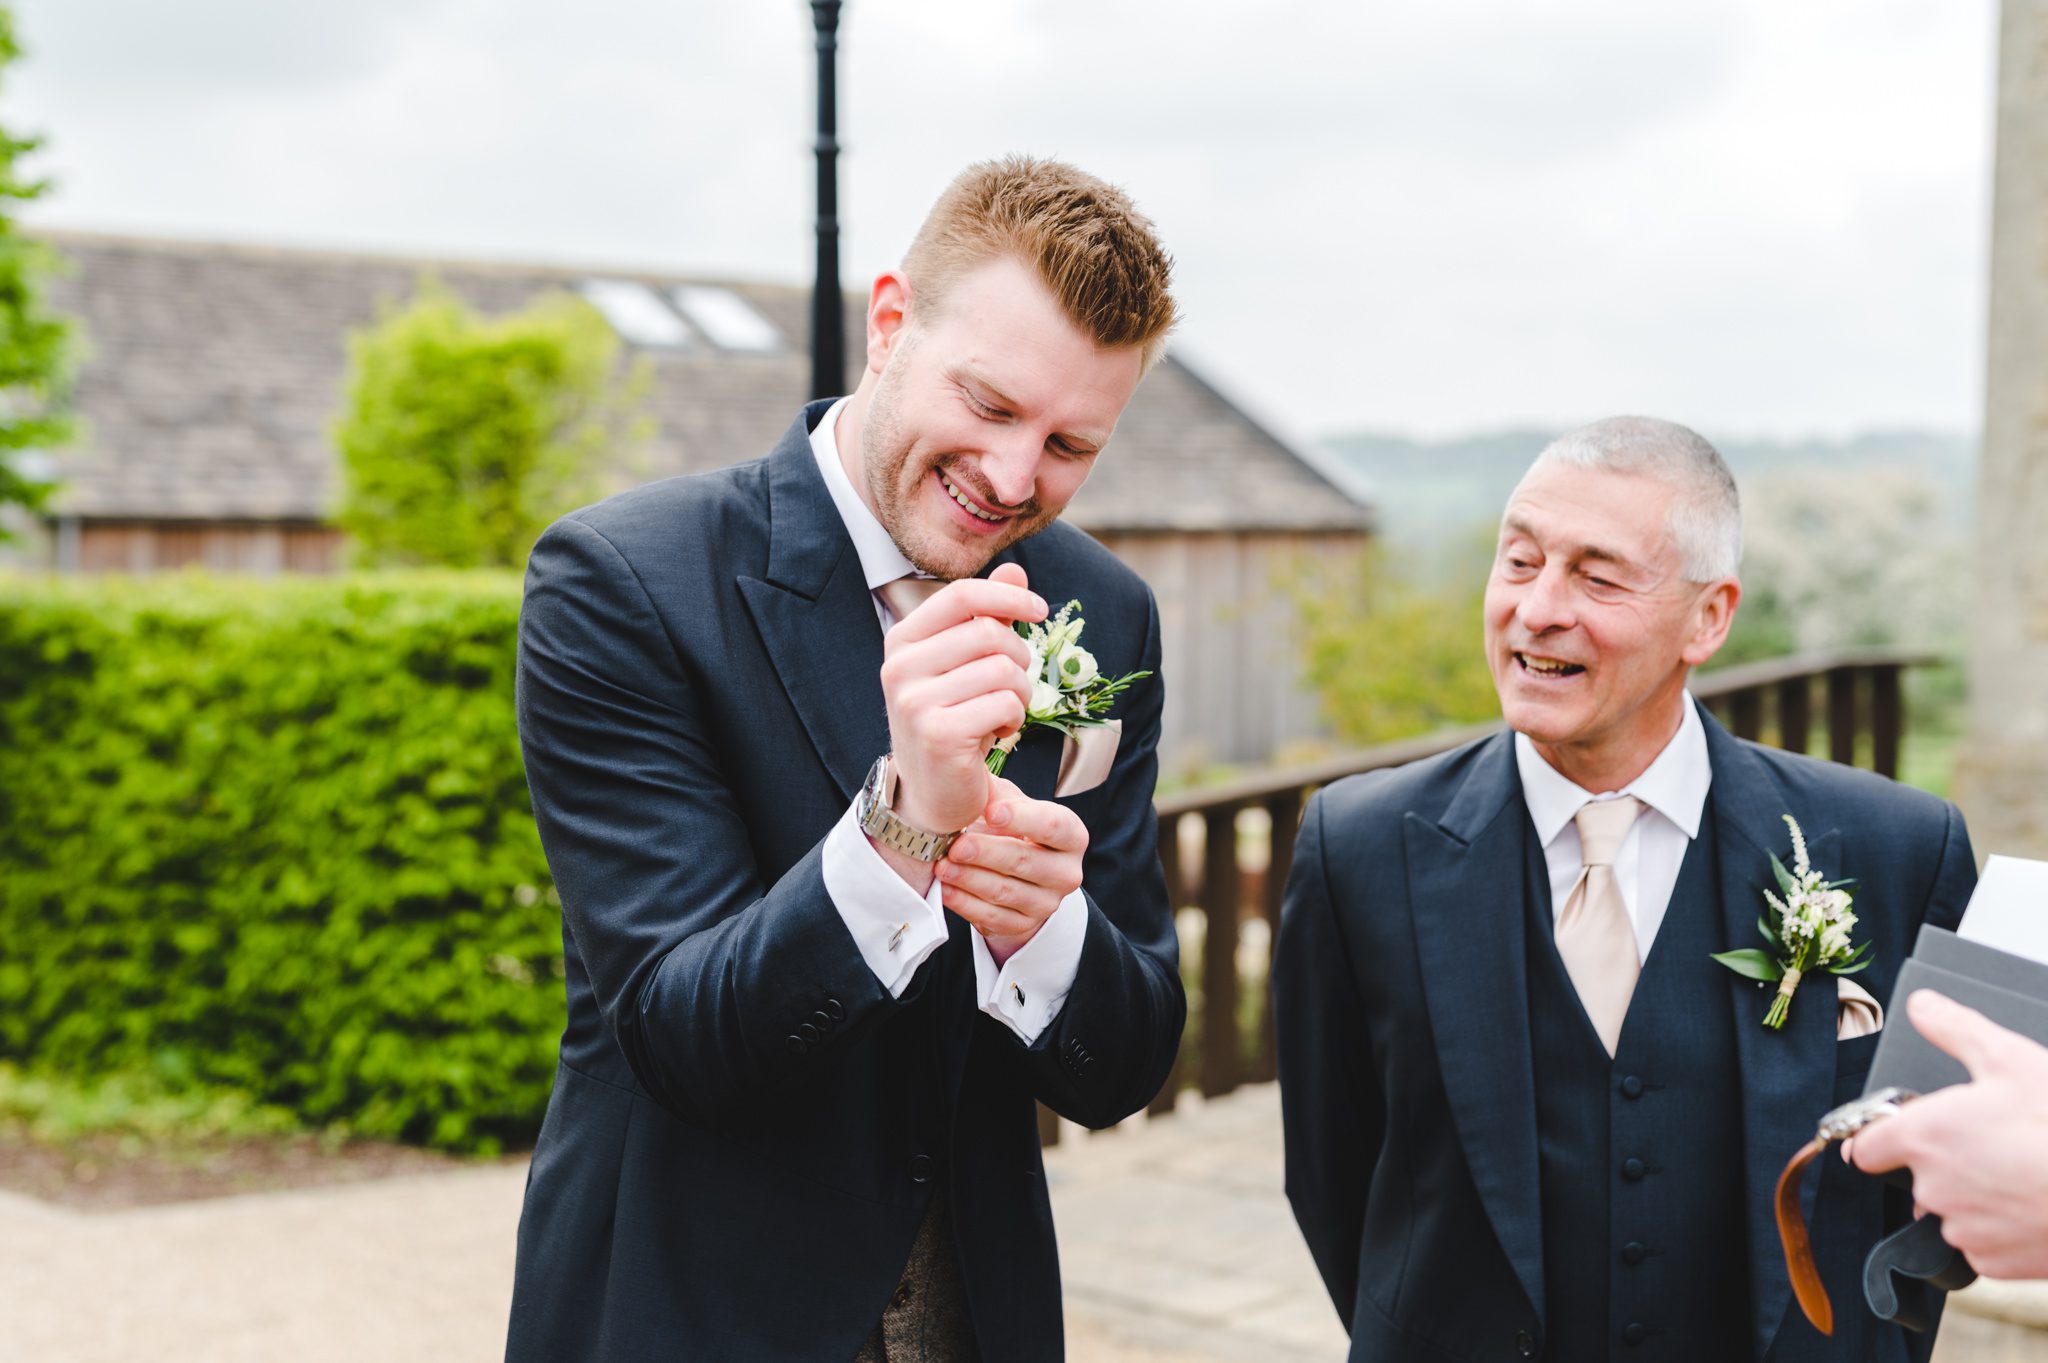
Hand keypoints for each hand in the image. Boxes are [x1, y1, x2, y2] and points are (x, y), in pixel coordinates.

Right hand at [879, 563, 1045, 834]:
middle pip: (989, 633)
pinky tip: (999, 733)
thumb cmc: (953, 718)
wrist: (931, 791)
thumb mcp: (965, 664)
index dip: (1008, 596)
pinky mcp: (938, 734)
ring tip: (1005, 712)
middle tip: (1013, 686)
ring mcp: (914, 701)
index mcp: (902, 640)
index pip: (961, 595)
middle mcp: (900, 667)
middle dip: (1019, 658)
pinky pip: (1005, 705)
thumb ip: (987, 617)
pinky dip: (1015, 719)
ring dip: (1020, 694)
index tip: (1039, 610)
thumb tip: (1015, 570)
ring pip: (1003, 670)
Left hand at [937, 777, 1087, 965]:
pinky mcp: (1025, 925)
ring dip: (969, 879)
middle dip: (986, 853)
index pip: (1052, 826)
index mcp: (1071, 835)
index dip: (1022, 819)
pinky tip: (946, 889)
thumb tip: (968, 771)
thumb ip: (994, 791)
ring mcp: (1048, 902)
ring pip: (1006, 892)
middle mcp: (1067, 871)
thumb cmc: (1011, 830)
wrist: (1017, 876)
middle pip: (1025, 861)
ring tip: (942, 865)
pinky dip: (966, 904)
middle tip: (956, 845)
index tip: (990, 811)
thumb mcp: (1009, 804)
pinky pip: (993, 917)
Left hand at [1846, 990, 2047, 1278]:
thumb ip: (1955, 1029)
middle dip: (1944, 1161)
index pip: (1865, 1146)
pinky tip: (2030, 1204)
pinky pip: (1982, 1245)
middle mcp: (1932, 1188)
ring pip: (1952, 1211)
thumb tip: (1923, 1006)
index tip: (1899, 1130)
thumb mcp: (2011, 1059)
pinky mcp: (1992, 1263)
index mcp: (1924, 1137)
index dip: (1879, 1136)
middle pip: (1916, 1175)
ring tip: (2017, 1171)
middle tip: (1990, 1143)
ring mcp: (1962, 1229)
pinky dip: (2000, 1229)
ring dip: (1973, 1196)